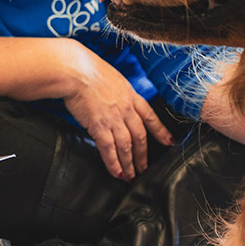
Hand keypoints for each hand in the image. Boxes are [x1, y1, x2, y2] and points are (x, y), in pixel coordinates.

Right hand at [63, 43, 172, 180]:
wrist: (75, 70)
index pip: (150, 116)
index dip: (160, 130)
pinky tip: (117, 173)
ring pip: (127, 146)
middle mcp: (126, 108)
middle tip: (144, 169)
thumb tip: (116, 100)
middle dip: (143, 155)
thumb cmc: (88, 69)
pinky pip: (109, 149)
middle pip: (140, 137)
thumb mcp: (112, 77)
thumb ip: (118, 92)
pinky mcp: (99, 126)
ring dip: (130, 164)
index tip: (168, 142)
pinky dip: (114, 163)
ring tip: (131, 176)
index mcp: (130, 95)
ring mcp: (114, 118)